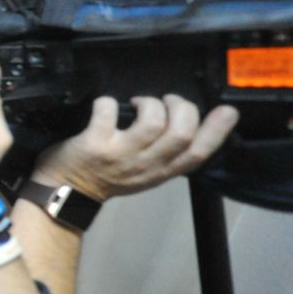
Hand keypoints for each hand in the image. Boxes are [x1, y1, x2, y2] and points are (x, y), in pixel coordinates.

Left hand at [34, 95, 236, 199]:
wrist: (65, 192)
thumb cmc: (106, 177)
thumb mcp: (145, 173)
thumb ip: (166, 155)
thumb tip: (188, 122)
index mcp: (161, 171)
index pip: (198, 154)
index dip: (216, 131)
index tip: (227, 111)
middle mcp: (145, 165)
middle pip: (181, 134)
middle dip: (182, 108)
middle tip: (168, 100)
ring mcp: (120, 156)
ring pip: (152, 124)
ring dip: (150, 104)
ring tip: (139, 102)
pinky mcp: (94, 145)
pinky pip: (109, 113)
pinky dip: (108, 102)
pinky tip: (105, 105)